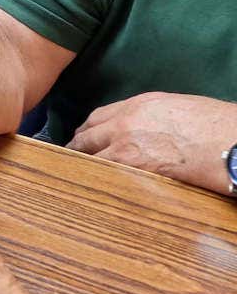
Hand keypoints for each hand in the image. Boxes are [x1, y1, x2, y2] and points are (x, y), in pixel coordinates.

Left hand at [67, 92, 236, 193]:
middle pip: (86, 136)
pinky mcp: (131, 169)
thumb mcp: (177, 108)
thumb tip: (144, 131)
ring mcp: (125, 146)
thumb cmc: (215, 126)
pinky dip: (95, 180)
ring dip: (83, 167)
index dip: (88, 130)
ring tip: (77, 178)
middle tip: (73, 160)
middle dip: (77, 148)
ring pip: (89, 156)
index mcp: (138, 105)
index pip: (98, 118)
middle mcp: (125, 123)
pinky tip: (91, 188)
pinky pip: (103, 174)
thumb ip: (151, 117)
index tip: (82, 139)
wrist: (230, 142)